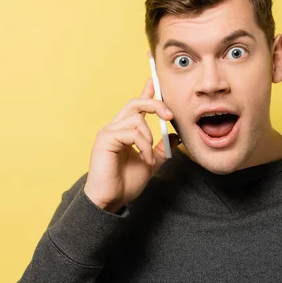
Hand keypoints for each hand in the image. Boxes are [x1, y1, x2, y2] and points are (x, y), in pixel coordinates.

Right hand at [83, 79, 179, 212]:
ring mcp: (108, 132)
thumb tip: (176, 137)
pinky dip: (144, 146)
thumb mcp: (150, 163)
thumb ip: (161, 149)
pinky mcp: (105, 139)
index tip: (154, 82)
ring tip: (150, 157)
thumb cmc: (125, 183)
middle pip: (136, 104)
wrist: (111, 200)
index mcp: (124, 131)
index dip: (146, 94)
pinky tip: (145, 158)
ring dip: (149, 139)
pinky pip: (131, 133)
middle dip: (155, 105)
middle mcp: (114, 128)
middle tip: (170, 115)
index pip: (136, 107)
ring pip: (137, 119)